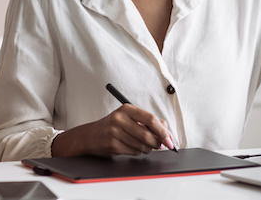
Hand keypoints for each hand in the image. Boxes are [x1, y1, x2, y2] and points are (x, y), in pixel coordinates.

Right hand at [51, 104, 173, 156]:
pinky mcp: (111, 144)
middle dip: (157, 143)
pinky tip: (133, 147)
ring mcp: (114, 132)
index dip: (162, 131)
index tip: (170, 139)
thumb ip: (149, 122)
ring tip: (145, 146)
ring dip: (148, 148)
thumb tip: (167, 132)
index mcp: (127, 109)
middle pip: (147, 134)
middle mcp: (119, 119)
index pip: (150, 118)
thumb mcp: (130, 118)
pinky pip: (133, 151)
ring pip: (141, 145)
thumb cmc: (114, 126)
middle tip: (161, 145)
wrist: (90, 136)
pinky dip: (137, 152)